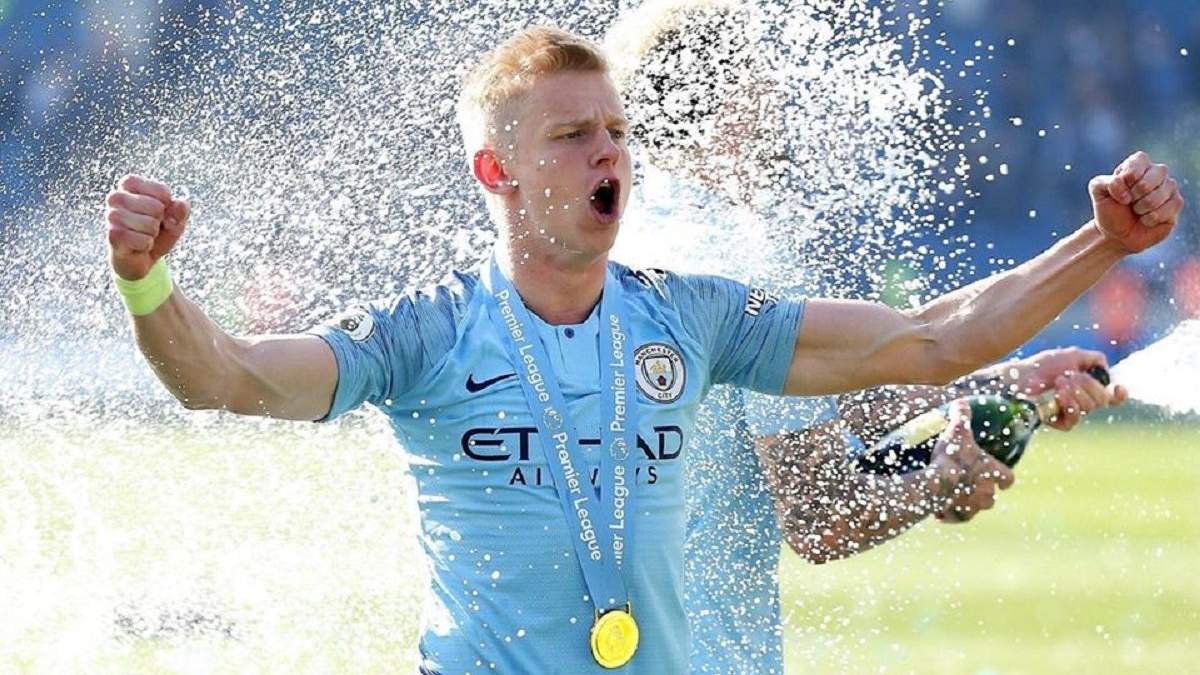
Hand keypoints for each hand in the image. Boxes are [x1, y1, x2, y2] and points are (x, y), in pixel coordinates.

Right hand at [105, 174, 189, 280]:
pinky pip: (143, 241)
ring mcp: (112, 216)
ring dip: (153, 233)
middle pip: (156, 207)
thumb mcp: (176, 218)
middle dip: (161, 221)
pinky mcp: (113, 235)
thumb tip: (174, 209)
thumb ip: (181, 209)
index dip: (169, 205)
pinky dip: (147, 245)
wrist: (142, 257)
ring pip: (150, 224)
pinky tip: (138, 245)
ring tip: (144, 235)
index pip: (162, 191)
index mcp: (130, 184)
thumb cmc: (158, 230)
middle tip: (151, 226)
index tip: (160, 211)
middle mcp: (116, 196)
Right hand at [927, 401, 1014, 523]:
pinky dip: (952, 512)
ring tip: (955, 494)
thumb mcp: (957, 431)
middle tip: (970, 482)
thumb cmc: (951, 457)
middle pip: (992, 496)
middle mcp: (987, 493)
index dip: (1004, 477)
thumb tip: (961, 402)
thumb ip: (961, 415)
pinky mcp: (959, 517)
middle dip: (983, 490)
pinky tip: (942, 506)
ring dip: (969, 502)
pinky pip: (958, 516)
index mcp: (993, 473)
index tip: (999, 476)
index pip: (1008, 478)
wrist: (935, 484)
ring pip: (977, 507)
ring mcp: (974, 507)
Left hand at [998, 348, 1127, 430]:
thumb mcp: (1073, 355)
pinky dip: (1069, 404)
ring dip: (1075, 391)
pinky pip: (1075, 419)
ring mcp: (1071, 412)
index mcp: (1089, 386)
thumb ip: (1095, 359)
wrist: (1021, 376)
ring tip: (1059, 382)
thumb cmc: (1043, 365)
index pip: (1113, 398)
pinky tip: (1059, 395)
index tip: (1118, 388)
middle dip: (1088, 384)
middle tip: (1067, 375)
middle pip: (1102, 400)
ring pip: (1090, 408)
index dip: (1120, 396)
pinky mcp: (1059, 422)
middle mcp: (1083, 401)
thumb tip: (1107, 371)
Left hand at [1088, 151, 1182, 253]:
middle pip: (1156, 174)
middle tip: (1129, 202)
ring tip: (1136, 211)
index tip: (1120, 190)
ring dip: (1142, 208)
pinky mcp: (1176, 203)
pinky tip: (1146, 219)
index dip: (1129, 177)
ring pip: (1161, 193)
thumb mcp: (1098, 193)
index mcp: (1137, 164)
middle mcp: (1156, 172)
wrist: (1117, 235)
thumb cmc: (1109, 210)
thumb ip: (1103, 183)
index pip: (1140, 160)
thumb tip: (1125, 191)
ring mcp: (1168, 187)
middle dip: (1136, 194)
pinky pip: (1171, 207)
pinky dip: (1152, 218)